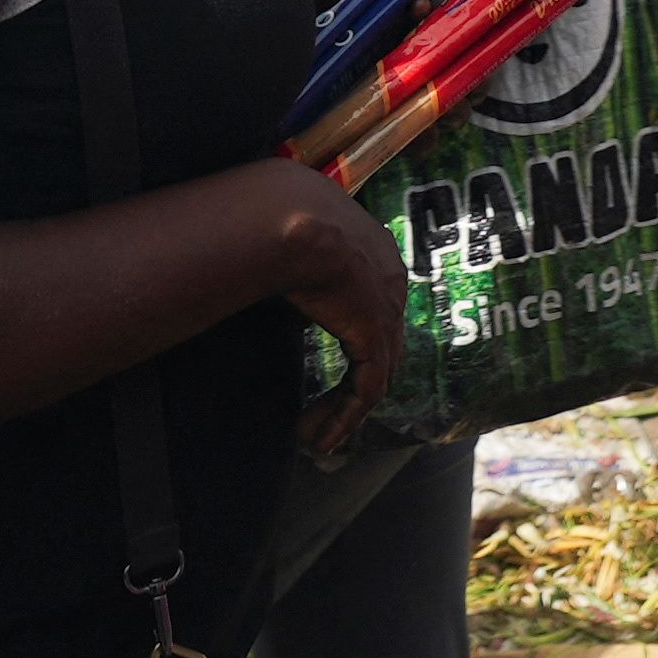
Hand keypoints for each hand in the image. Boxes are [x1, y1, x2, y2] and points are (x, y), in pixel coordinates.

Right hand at [266, 166, 409, 457]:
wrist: (289, 219)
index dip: (354, 344)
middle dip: (352, 384)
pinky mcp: (374, 333)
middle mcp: (391, 280)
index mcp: (376, 252)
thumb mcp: (292, 243)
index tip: (326, 369)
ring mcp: (388, 307)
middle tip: (318, 413)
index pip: (376, 309)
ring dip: (344, 408)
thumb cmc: (278, 220)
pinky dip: (346, 417)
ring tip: (316, 434)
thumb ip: (296, 266)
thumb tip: (267, 276)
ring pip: (375, 374)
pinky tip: (323, 437)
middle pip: (382, 347)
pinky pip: (367, 389)